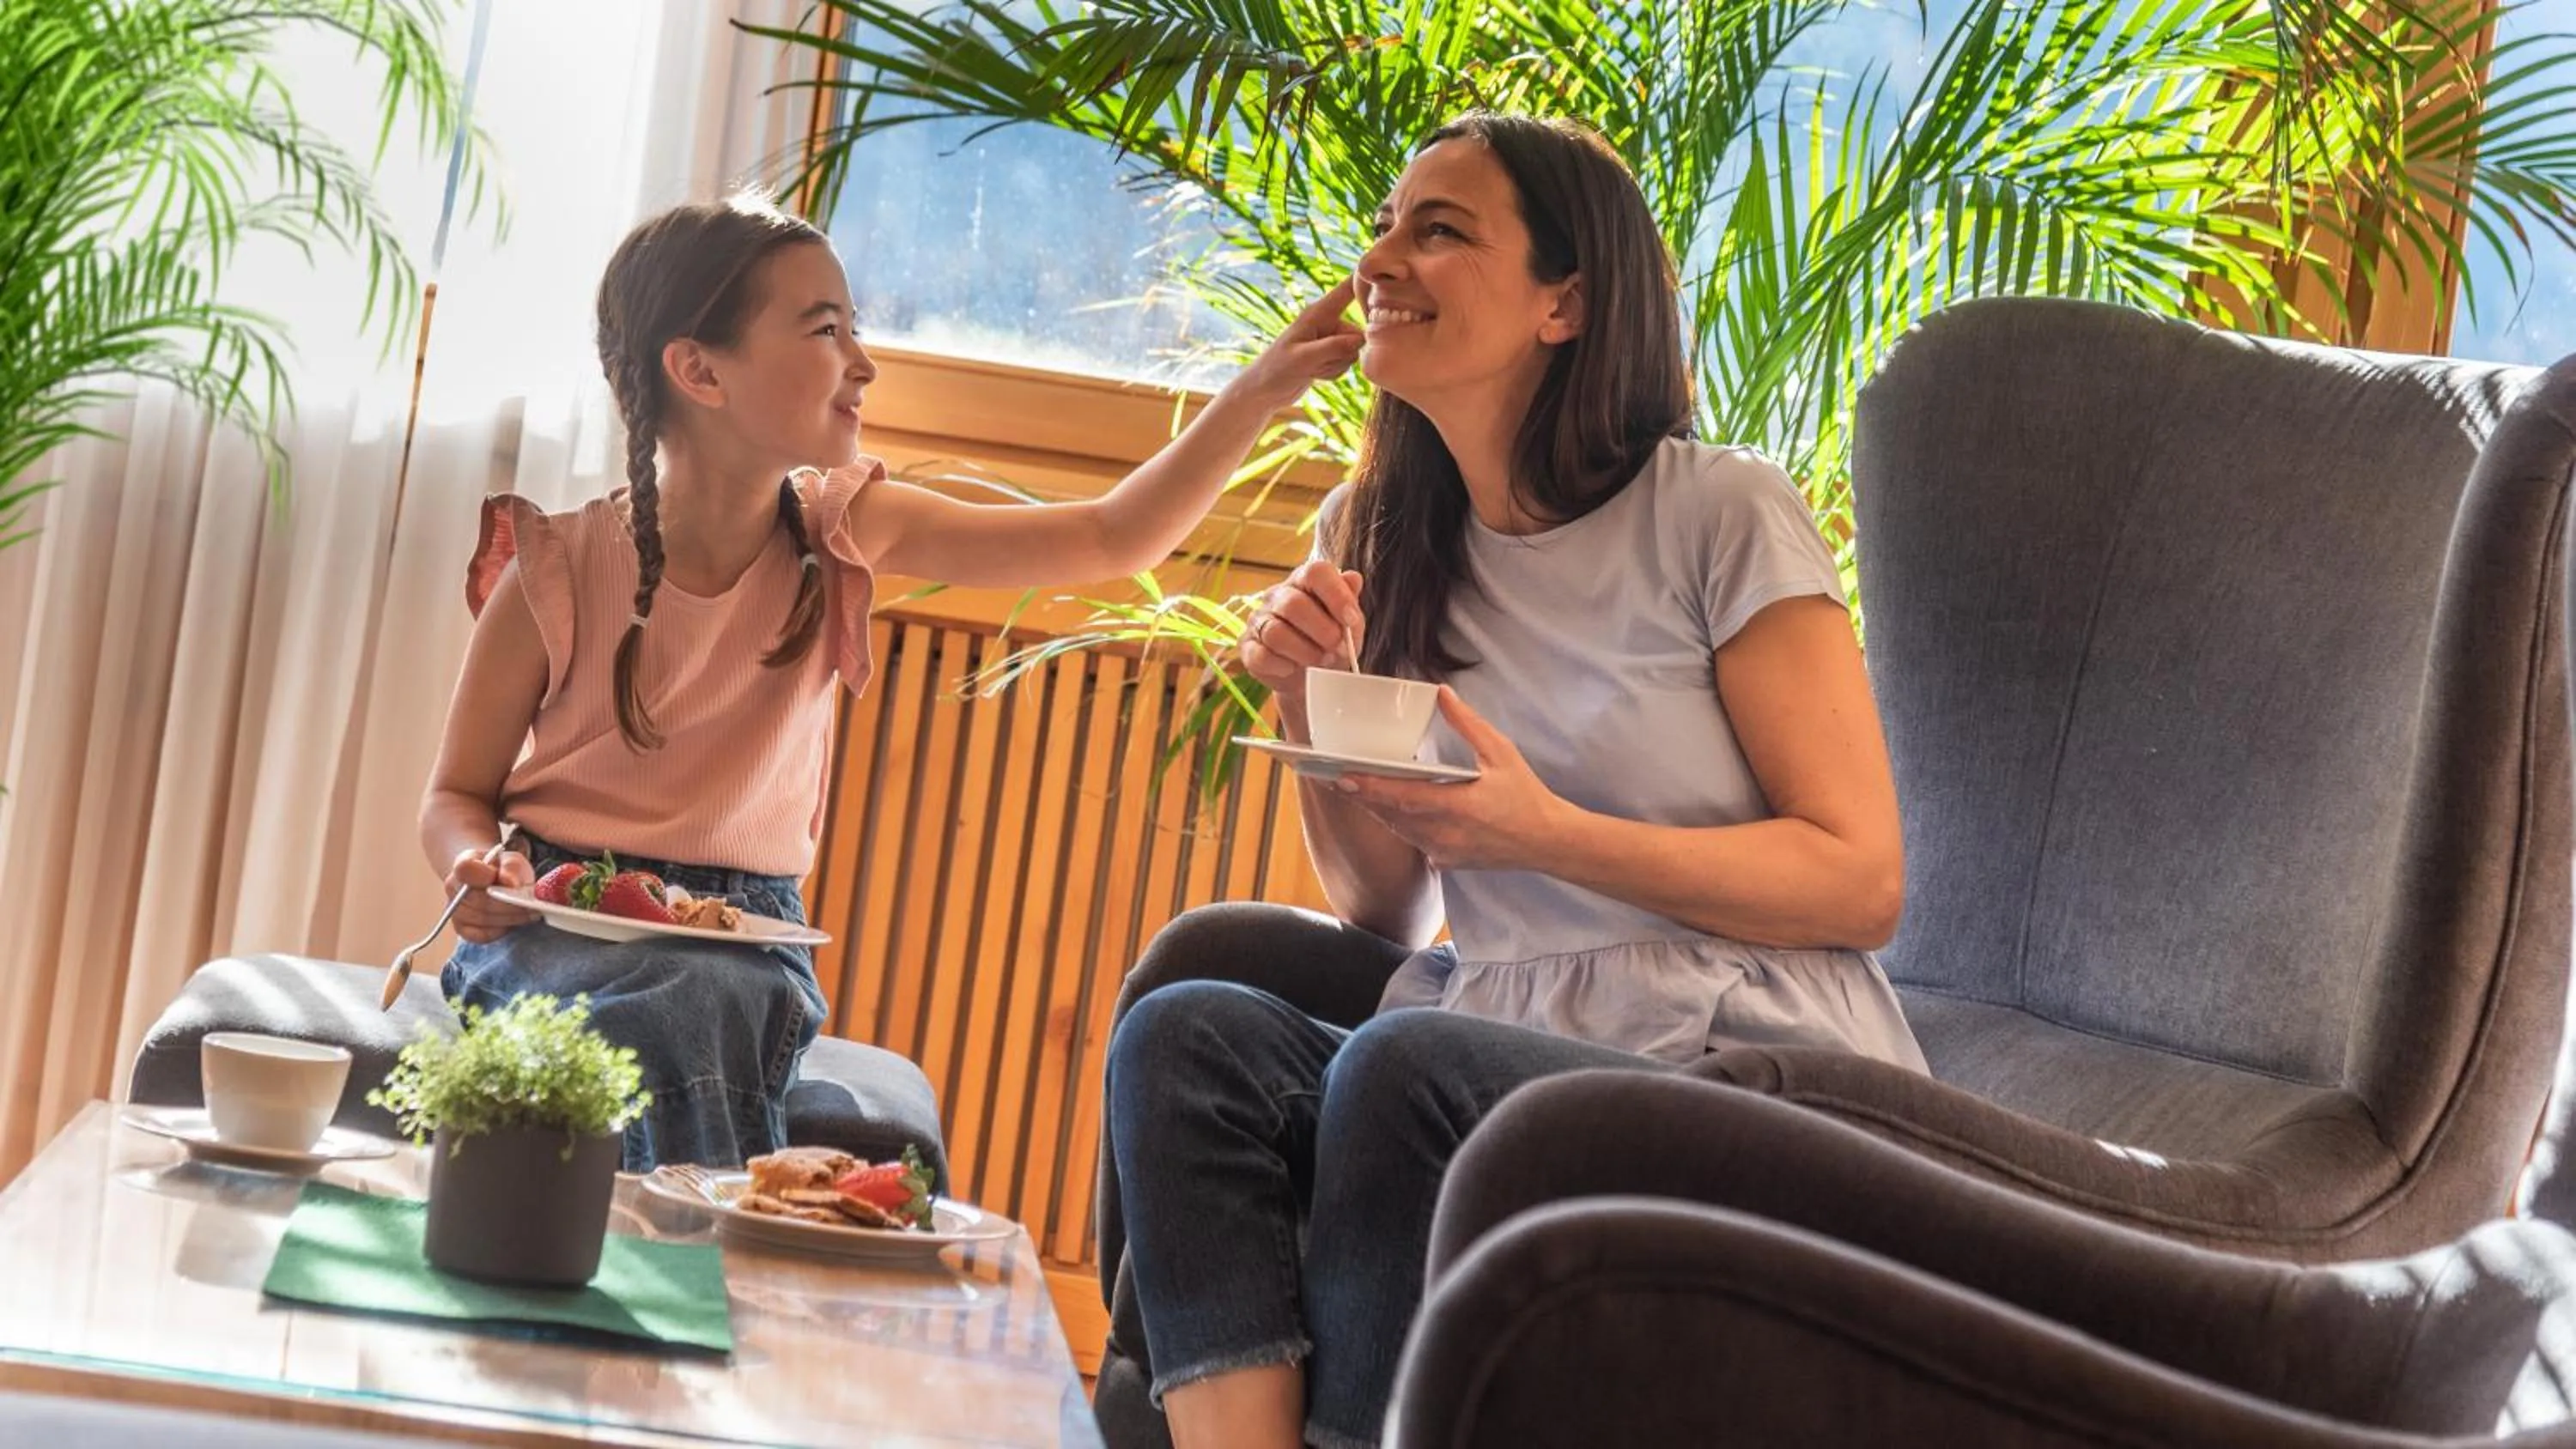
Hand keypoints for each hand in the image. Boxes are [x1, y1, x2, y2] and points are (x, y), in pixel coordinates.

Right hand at [446, 847, 535, 943]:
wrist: (494, 883)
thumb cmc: (504, 870)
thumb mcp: (513, 861)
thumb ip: (511, 868)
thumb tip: (511, 884)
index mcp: (464, 863)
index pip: (466, 870)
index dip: (486, 877)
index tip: (509, 882)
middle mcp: (453, 887)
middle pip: (479, 900)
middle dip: (509, 905)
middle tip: (533, 906)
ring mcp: (455, 910)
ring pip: (483, 919)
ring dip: (510, 918)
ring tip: (530, 913)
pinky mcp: (463, 930)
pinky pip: (483, 935)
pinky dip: (501, 930)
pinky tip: (513, 922)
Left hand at [1232, 275, 1363, 411]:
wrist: (1264, 390)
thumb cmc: (1276, 369)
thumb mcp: (1303, 359)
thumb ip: (1332, 348)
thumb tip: (1360, 340)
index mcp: (1317, 313)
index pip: (1346, 290)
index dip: (1365, 281)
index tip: (1386, 270)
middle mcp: (1326, 322)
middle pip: (1357, 334)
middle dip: (1342, 353)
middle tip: (1318, 362)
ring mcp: (1329, 339)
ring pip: (1353, 352)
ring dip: (1336, 365)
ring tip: (1313, 368)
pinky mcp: (1329, 354)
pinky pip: (1346, 363)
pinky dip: (1333, 372)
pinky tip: (1315, 374)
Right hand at [1241, 558, 1366, 714]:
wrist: (1310, 678)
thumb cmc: (1329, 643)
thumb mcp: (1349, 623)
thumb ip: (1350, 601)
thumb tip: (1353, 578)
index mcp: (1304, 581)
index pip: (1315, 572)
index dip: (1336, 595)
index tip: (1351, 620)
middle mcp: (1277, 596)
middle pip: (1293, 604)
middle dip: (1322, 631)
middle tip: (1338, 649)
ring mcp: (1259, 620)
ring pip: (1276, 632)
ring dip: (1305, 652)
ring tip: (1321, 662)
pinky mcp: (1248, 647)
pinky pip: (1261, 655)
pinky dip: (1283, 666)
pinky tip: (1295, 669)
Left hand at [1335, 687, 1569, 870]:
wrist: (1547, 841)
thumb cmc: (1526, 796)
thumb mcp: (1501, 752)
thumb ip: (1468, 724)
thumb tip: (1443, 694)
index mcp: (1458, 807)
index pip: (1403, 798)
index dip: (1370, 789)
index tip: (1342, 777)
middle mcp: (1445, 835)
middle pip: (1391, 815)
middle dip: (1363, 796)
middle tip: (1335, 776)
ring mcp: (1443, 853)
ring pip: (1399, 830)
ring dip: (1378, 809)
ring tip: (1355, 787)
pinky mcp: (1445, 863)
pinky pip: (1413, 841)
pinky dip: (1401, 824)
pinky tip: (1394, 807)